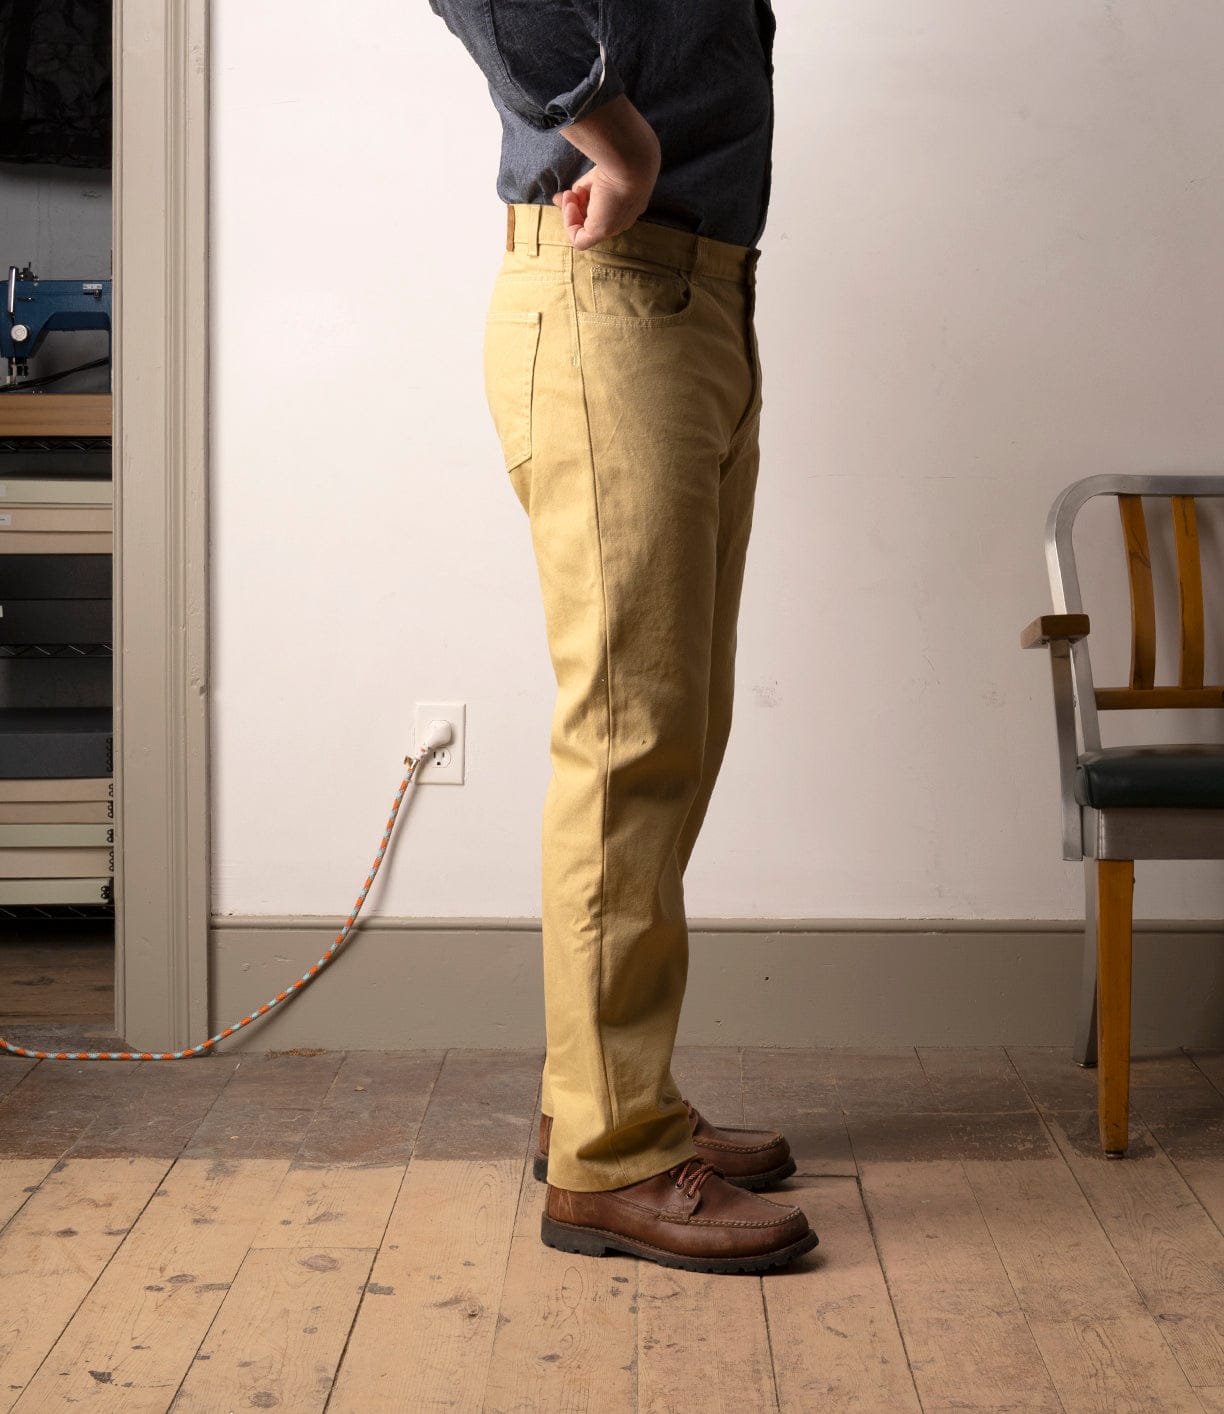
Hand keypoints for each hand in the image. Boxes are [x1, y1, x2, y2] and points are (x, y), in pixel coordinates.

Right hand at [552, 94, 659, 250]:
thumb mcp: (607, 158)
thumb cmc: (624, 150)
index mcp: (628, 198)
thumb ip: (592, 169)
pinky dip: (569, 223)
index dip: (584, 198)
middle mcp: (622, 215)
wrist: (633, 157)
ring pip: (586, 228)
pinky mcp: (602, 231)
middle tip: (562, 196)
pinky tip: (570, 202)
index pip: (603, 205)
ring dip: (571, 211)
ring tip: (569, 194)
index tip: (570, 189)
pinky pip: (579, 240)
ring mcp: (612, 225)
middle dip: (575, 208)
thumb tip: (575, 174)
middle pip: (593, 218)